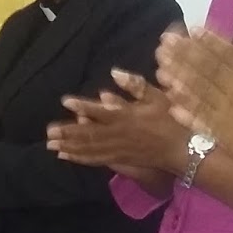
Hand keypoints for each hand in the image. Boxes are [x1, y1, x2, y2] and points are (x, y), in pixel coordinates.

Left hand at [47, 69, 189, 175]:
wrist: (183, 149)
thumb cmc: (173, 119)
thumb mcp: (158, 97)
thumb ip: (135, 85)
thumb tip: (114, 72)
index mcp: (127, 117)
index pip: (101, 111)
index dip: (82, 106)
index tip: (65, 101)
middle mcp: (119, 134)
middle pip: (89, 134)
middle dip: (68, 133)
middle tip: (49, 133)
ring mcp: (119, 149)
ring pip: (90, 149)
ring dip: (70, 148)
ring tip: (51, 146)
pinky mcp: (120, 160)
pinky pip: (97, 160)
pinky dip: (80, 158)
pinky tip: (67, 157)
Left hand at [155, 27, 232, 203]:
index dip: (213, 44)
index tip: (194, 29)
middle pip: (212, 73)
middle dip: (188, 56)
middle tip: (166, 41)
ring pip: (203, 95)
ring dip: (181, 79)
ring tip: (160, 65)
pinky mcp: (226, 141)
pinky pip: (204, 124)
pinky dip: (188, 113)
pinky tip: (171, 102)